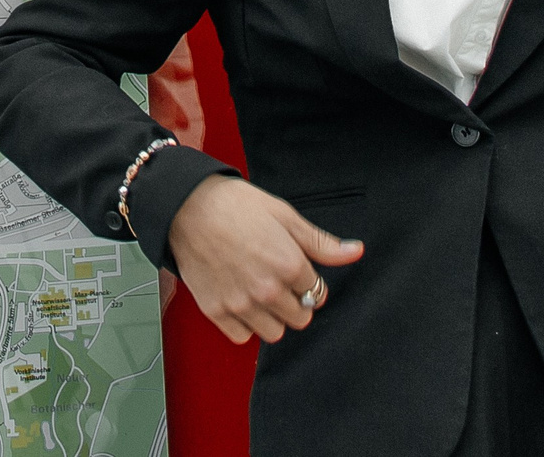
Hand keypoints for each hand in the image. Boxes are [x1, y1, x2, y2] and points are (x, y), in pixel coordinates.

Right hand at [165, 176, 364, 344]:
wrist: (187, 207)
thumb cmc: (235, 206)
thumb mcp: (285, 216)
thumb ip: (321, 242)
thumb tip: (356, 251)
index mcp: (289, 265)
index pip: (318, 294)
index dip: (309, 282)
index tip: (294, 271)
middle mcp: (268, 290)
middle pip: (300, 318)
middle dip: (294, 302)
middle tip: (277, 281)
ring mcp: (241, 304)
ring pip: (274, 333)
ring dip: (271, 317)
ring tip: (258, 291)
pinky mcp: (217, 311)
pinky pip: (243, 337)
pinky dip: (244, 324)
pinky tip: (240, 300)